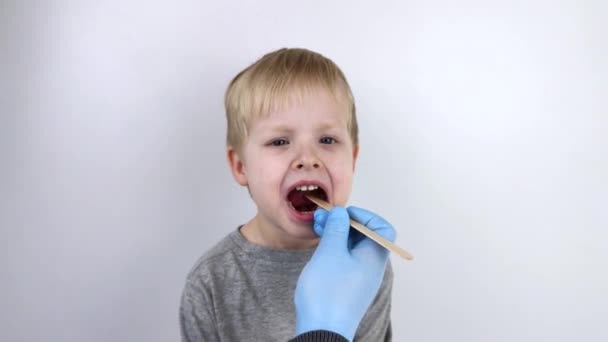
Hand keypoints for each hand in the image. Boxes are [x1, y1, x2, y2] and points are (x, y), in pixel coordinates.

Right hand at [294, 206, 395, 340]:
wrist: (321, 330)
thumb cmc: (328, 292)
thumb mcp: (330, 252)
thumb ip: (337, 228)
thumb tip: (341, 213)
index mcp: (374, 256)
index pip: (382, 228)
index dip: (365, 216)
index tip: (344, 213)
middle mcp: (371, 266)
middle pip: (365, 235)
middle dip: (344, 222)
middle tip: (323, 217)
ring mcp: (359, 277)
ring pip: (352, 247)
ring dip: (336, 234)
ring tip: (317, 227)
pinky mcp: (347, 285)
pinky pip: (345, 259)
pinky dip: (334, 248)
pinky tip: (319, 245)